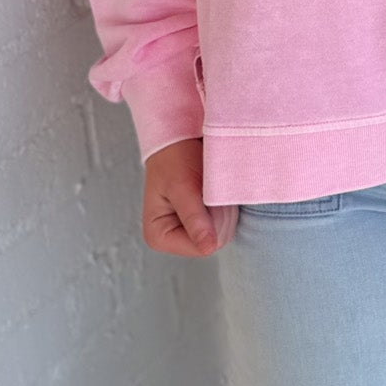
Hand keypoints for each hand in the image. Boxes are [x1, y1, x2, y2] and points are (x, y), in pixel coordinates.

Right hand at [141, 139, 238, 257]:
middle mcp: (172, 240)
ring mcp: (188, 233)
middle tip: (209, 187)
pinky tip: (216, 192)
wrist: (181, 137)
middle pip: (214, 242)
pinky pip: (227, 224)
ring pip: (224, 234)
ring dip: (224, 208)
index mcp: (158, 236)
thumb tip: (208, 248)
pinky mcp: (202, 224)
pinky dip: (226, 206)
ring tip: (211, 187)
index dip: (211, 222)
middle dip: (219, 214)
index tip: (205, 194)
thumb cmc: (176, 158)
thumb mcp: (183, 186)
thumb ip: (194, 218)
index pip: (200, 248)